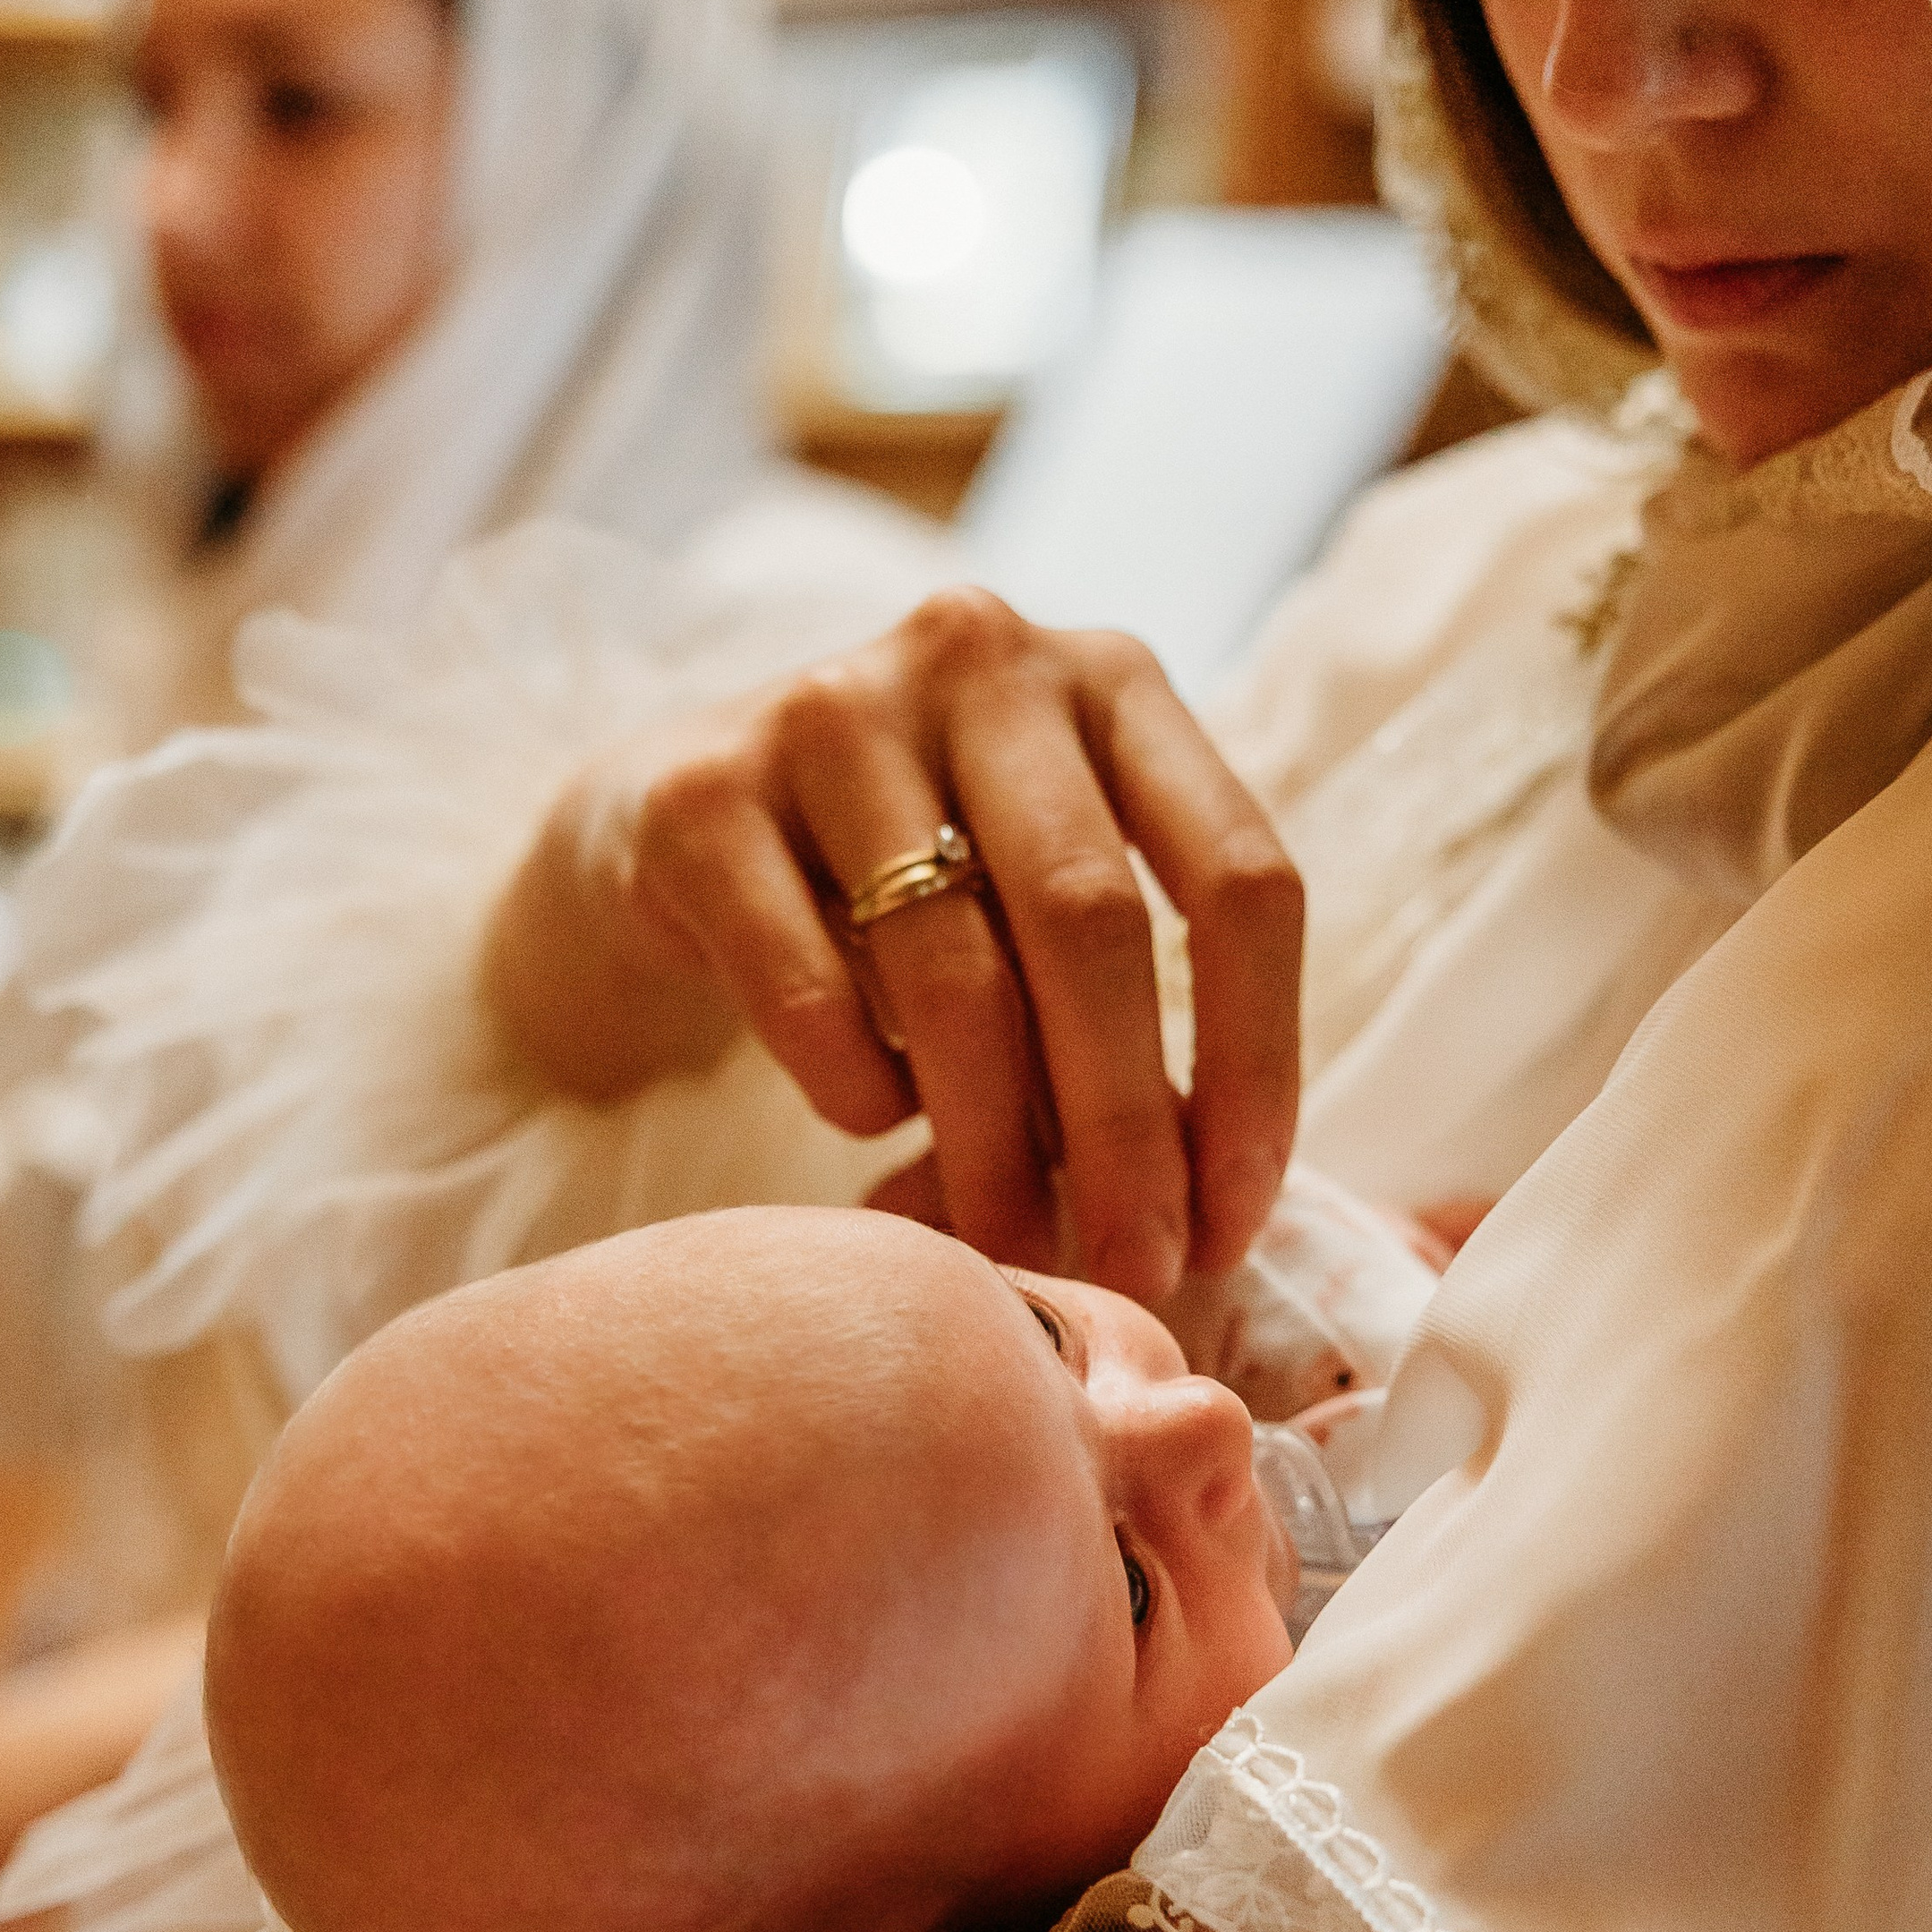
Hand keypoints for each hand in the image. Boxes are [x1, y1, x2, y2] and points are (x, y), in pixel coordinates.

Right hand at [484, 590, 1304, 1301]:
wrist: (675, 822)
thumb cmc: (905, 886)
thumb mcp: (1039, 901)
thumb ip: (1127, 1009)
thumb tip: (1197, 1206)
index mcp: (1115, 681)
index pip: (1240, 878)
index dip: (1256, 1065)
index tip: (1234, 1216)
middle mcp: (984, 660)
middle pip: (1095, 921)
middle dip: (1125, 1129)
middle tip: (1131, 1272)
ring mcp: (833, 710)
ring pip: (954, 969)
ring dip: (993, 1141)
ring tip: (1003, 1241)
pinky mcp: (702, 791)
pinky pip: (810, 993)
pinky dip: (858, 1091)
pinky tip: (870, 1117)